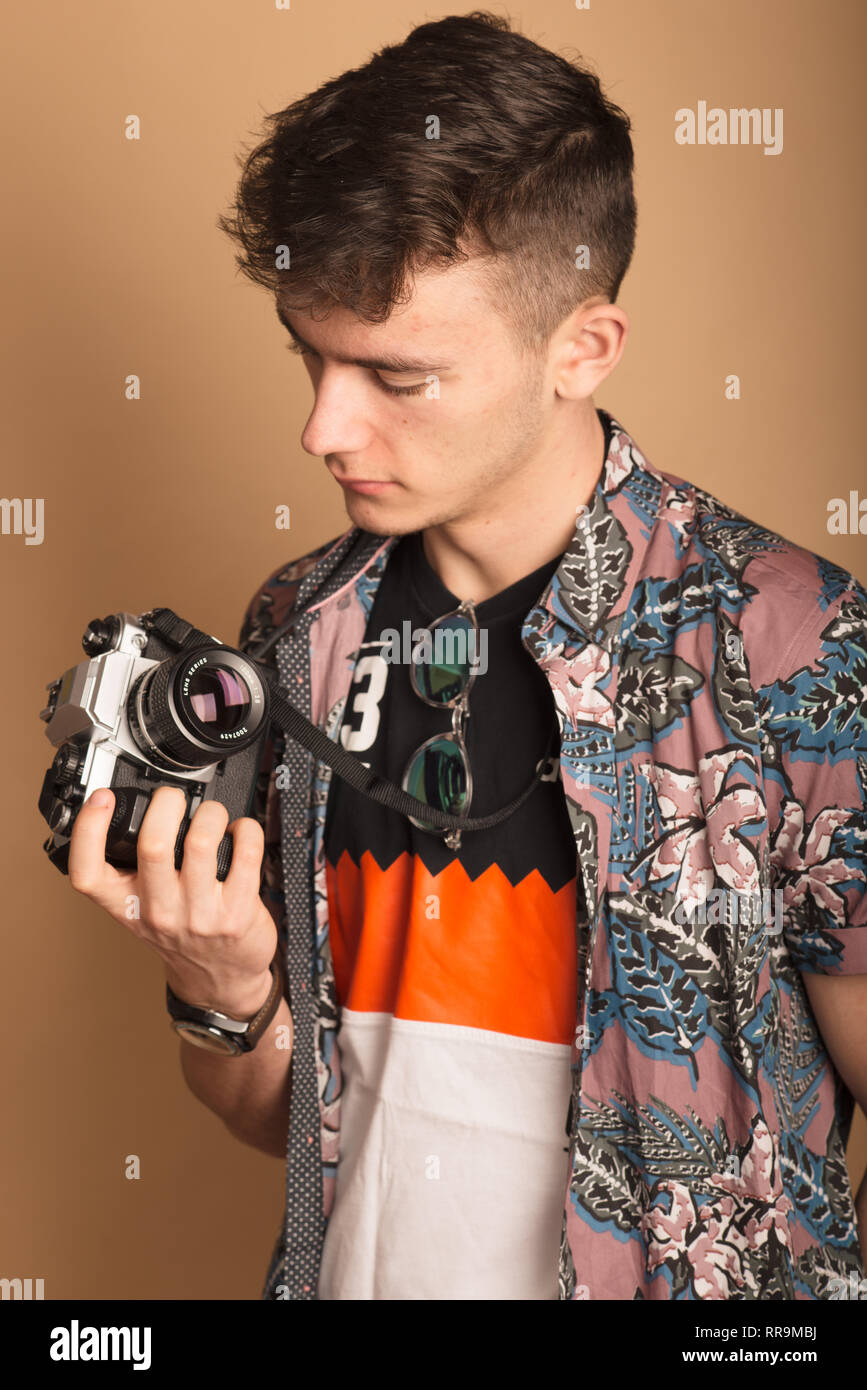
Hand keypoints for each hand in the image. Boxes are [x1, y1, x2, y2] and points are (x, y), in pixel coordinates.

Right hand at [67, 784, 277, 1016]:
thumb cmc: (181, 935)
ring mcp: (199, 915)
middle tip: (176, 800)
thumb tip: (134, 811)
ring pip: (201, 842)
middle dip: (166, 804)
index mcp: (126, 906)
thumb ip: (132, 872)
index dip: (88, 830)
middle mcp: (159, 911)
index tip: (102, 799)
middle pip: (152, 844)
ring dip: (211, 814)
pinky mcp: (238, 913)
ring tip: (213, 816)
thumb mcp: (142, 911)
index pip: (89, 872)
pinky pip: (246, 853)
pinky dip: (246, 830)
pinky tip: (241, 833)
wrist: (220, 981)